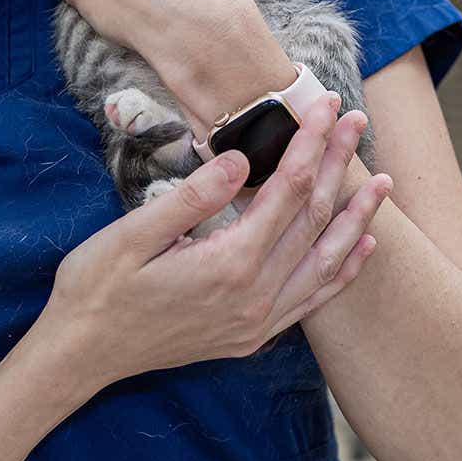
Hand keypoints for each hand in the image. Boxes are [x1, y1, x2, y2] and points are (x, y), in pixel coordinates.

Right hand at [38, 94, 388, 387]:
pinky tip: (360, 247)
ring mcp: (256, 322)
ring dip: (355, 217)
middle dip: (337, 164)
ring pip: (324, 261)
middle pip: (312, 219)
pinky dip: (342, 272)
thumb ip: (191, 198)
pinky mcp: (251, 336)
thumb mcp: (131, 235)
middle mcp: (253, 297)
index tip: (325, 105)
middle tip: (357, 120)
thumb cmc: (96, 287)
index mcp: (227, 264)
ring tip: (382, 181)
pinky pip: (311, 301)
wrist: (80, 355)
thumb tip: (239, 158)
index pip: (285, 191)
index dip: (309, 143)